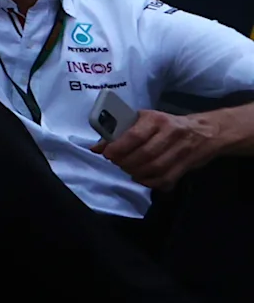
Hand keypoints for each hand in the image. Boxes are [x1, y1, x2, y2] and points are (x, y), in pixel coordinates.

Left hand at [99, 109, 222, 188]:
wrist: (207, 131)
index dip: (118, 148)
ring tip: (129, 170)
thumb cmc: (168, 125)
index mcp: (156, 120)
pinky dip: (150, 182)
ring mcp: (181, 150)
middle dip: (126, 163)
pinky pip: (166, 179)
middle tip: (118, 163)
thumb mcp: (145, 121)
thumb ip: (120, 133)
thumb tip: (95, 147)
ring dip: (136, 173)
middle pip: (144, 154)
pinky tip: (142, 178)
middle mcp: (170, 133)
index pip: (135, 136)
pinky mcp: (187, 165)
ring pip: (155, 168)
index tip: (108, 155)